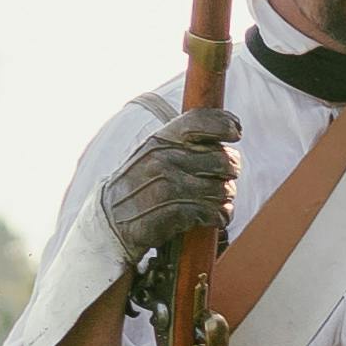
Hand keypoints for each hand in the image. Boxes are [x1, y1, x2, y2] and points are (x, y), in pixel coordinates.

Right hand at [101, 110, 238, 283]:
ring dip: (225, 197)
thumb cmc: (138, 187)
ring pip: (223, 188)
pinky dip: (220, 216)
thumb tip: (225, 128)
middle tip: (223, 178)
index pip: (199, 120)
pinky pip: (214, 212)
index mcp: (159, 140)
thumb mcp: (151, 155)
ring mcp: (168, 186)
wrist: (109, 224)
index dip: (224, 123)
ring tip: (217, 201)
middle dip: (230, 170)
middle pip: (222, 158)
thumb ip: (180, 142)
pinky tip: (214, 218)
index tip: (236, 132)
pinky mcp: (173, 213)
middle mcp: (164, 159)